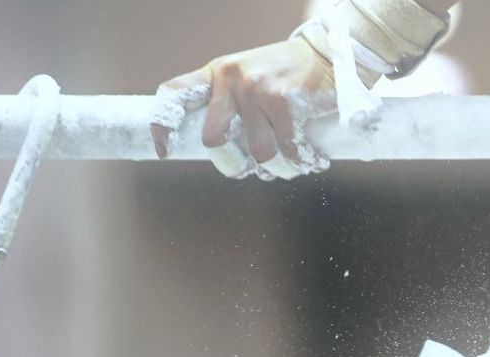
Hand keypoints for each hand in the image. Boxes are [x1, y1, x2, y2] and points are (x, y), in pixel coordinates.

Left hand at [150, 38, 335, 179]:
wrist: (327, 54)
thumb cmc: (287, 74)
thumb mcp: (250, 77)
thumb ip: (233, 104)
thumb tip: (227, 152)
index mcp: (217, 73)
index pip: (175, 93)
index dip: (162, 125)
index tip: (165, 151)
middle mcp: (231, 78)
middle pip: (213, 139)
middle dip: (232, 163)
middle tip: (248, 170)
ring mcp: (257, 89)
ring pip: (258, 152)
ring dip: (278, 167)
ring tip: (291, 164)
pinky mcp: (283, 101)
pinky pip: (286, 148)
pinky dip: (300, 159)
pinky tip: (311, 158)